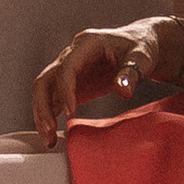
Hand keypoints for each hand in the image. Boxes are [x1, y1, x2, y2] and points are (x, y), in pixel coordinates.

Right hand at [31, 23, 165, 148]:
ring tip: (48, 140)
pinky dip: (49, 116)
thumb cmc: (141, 48)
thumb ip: (131, 73)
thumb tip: (123, 92)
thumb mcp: (142, 57)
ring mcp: (69, 69)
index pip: (67, 67)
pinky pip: (53, 98)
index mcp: (87, 43)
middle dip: (43, 106)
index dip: (65, 90)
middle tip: (49, 131)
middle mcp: (72, 54)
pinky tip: (51, 135)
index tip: (71, 114)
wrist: (140, 44)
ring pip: (44, 90)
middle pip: (45, 79)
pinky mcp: (71, 83)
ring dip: (41, 114)